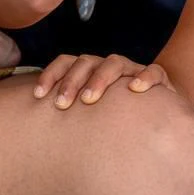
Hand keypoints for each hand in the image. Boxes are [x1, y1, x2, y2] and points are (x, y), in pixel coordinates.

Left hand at [32, 53, 172, 108]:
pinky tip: (135, 90)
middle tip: (61, 105)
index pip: (66, 62)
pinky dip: (145, 78)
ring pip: (114, 63)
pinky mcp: (159, 79)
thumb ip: (70, 115)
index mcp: (90, 71)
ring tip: (89, 99)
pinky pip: (154, 72)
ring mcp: (133, 70)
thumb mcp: (91, 115)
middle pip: (86, 62)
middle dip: (71, 82)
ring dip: (100, 79)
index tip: (38, 96)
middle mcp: (108, 67)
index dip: (51, 75)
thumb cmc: (115, 117)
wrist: (158, 114)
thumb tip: (34, 132)